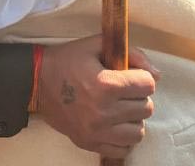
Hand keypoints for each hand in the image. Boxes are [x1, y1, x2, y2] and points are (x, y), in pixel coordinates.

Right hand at [37, 35, 159, 159]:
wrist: (36, 83)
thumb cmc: (68, 60)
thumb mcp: (97, 45)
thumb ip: (132, 54)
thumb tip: (157, 75)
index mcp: (106, 84)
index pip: (148, 85)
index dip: (142, 77)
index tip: (131, 76)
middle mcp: (103, 111)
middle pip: (146, 108)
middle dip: (138, 96)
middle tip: (124, 91)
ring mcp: (96, 131)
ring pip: (138, 131)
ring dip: (133, 118)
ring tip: (121, 109)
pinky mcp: (89, 142)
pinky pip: (123, 148)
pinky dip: (123, 137)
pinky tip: (115, 124)